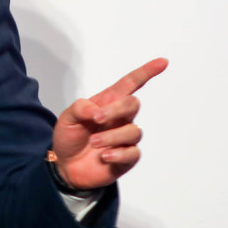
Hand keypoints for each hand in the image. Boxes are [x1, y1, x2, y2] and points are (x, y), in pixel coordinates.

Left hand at [51, 57, 167, 189]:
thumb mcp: (67, 118)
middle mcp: (120, 119)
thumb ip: (80, 108)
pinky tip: (104, 156)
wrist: (64, 165)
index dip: (146, 72)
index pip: (130, 84)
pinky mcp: (126, 158)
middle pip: (133, 104)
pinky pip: (133, 153)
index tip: (163, 62)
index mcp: (107, 103)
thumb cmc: (69, 137)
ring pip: (133, 131)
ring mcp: (124, 138)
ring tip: (94, 143)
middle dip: (116, 110)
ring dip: (112, 136)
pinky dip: (118, 154)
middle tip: (97, 119)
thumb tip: (98, 110)